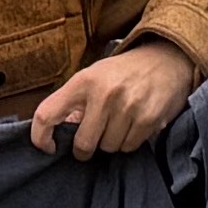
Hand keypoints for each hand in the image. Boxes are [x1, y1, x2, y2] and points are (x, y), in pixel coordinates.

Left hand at [28, 39, 196, 159]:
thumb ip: (74, 103)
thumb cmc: (124, 72)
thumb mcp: (94, 76)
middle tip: (93, 138)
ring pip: (108, 148)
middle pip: (83, 144)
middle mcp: (104, 93)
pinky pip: (128, 147)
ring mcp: (128, 107)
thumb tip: (62, 133)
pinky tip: (133, 123)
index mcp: (83, 81)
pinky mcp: (148, 119)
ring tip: (119, 122)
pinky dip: (128, 141)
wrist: (167, 59)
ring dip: (110, 142)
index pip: (47, 114)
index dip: (40, 137)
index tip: (48, 146)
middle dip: (85, 148)